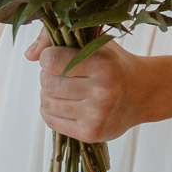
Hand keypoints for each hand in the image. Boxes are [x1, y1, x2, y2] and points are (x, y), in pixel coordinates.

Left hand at [25, 34, 150, 142]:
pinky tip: (65, 103)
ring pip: (46, 102)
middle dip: (48, 76)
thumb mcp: (93, 41)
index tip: (58, 56)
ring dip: (48, 93)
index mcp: (103, 64)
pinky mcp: (90, 133)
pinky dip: (50, 109)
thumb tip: (29, 55)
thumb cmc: (113, 62)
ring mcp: (96, 115)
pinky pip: (51, 120)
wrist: (143, 93)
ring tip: (65, 88)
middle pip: (47, 83)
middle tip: (64, 74)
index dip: (48, 57)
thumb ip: (57, 37)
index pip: (51, 61)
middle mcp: (102, 92)